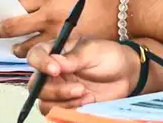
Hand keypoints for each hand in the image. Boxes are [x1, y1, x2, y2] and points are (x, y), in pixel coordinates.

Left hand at [0, 0, 121, 56]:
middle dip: (1, 30)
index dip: (4, 9)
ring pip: (26, 46)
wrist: (123, 12)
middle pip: (13, 26)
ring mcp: (56, 34)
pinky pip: (44, 56)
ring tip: (16, 48)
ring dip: (19, 48)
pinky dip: (38, 56)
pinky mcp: (66, 49)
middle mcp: (47, 16)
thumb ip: (46, 0)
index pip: (15, 4)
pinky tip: (36, 56)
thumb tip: (26, 4)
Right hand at [26, 37, 140, 113]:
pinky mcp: (68, 104)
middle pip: (36, 85)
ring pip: (44, 101)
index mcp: (55, 52)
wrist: (126, 75)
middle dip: (56, 90)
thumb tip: (55, 61)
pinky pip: (57, 112)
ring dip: (65, 101)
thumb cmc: (109, 56)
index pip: (35, 56)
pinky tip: (88, 101)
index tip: (56, 70)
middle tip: (79, 88)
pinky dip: (71, 109)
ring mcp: (59, 89)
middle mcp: (52, 72)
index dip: (41, 63)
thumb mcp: (93, 51)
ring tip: (86, 94)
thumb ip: (74, 58)